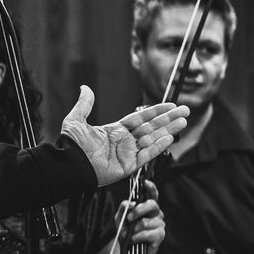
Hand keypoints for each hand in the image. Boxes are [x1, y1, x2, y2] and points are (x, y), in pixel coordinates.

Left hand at [60, 86, 188, 186]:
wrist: (68, 164)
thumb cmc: (71, 145)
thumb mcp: (76, 120)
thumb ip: (84, 104)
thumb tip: (85, 87)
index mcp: (114, 131)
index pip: (140, 119)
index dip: (155, 111)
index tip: (170, 105)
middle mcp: (124, 141)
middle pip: (151, 127)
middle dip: (168, 119)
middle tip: (185, 111)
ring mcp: (127, 153)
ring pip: (152, 139)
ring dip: (168, 130)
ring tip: (183, 121)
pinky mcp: (128, 166)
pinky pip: (146, 155)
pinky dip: (158, 146)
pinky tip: (170, 138)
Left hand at [116, 180, 164, 253]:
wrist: (127, 246)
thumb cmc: (125, 230)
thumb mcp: (120, 217)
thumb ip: (123, 208)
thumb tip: (131, 203)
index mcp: (148, 207)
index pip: (152, 195)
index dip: (151, 188)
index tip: (146, 182)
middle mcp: (156, 213)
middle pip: (152, 205)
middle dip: (139, 210)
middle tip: (129, 219)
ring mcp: (159, 224)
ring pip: (146, 222)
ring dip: (133, 229)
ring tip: (129, 234)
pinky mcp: (160, 236)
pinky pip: (147, 234)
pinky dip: (137, 237)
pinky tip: (134, 240)